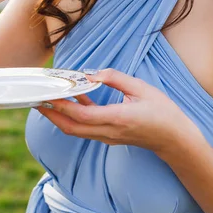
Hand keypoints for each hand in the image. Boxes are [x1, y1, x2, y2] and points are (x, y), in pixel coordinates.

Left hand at [37, 68, 202, 157]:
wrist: (175, 139)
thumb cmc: (162, 112)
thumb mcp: (141, 88)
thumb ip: (115, 78)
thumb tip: (92, 73)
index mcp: (117, 118)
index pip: (80, 114)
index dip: (61, 106)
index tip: (46, 94)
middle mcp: (108, 131)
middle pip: (71, 127)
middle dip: (51, 114)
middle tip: (37, 99)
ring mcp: (108, 137)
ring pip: (76, 130)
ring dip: (59, 116)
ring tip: (47, 100)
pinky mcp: (110, 136)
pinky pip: (86, 128)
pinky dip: (74, 116)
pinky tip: (73, 99)